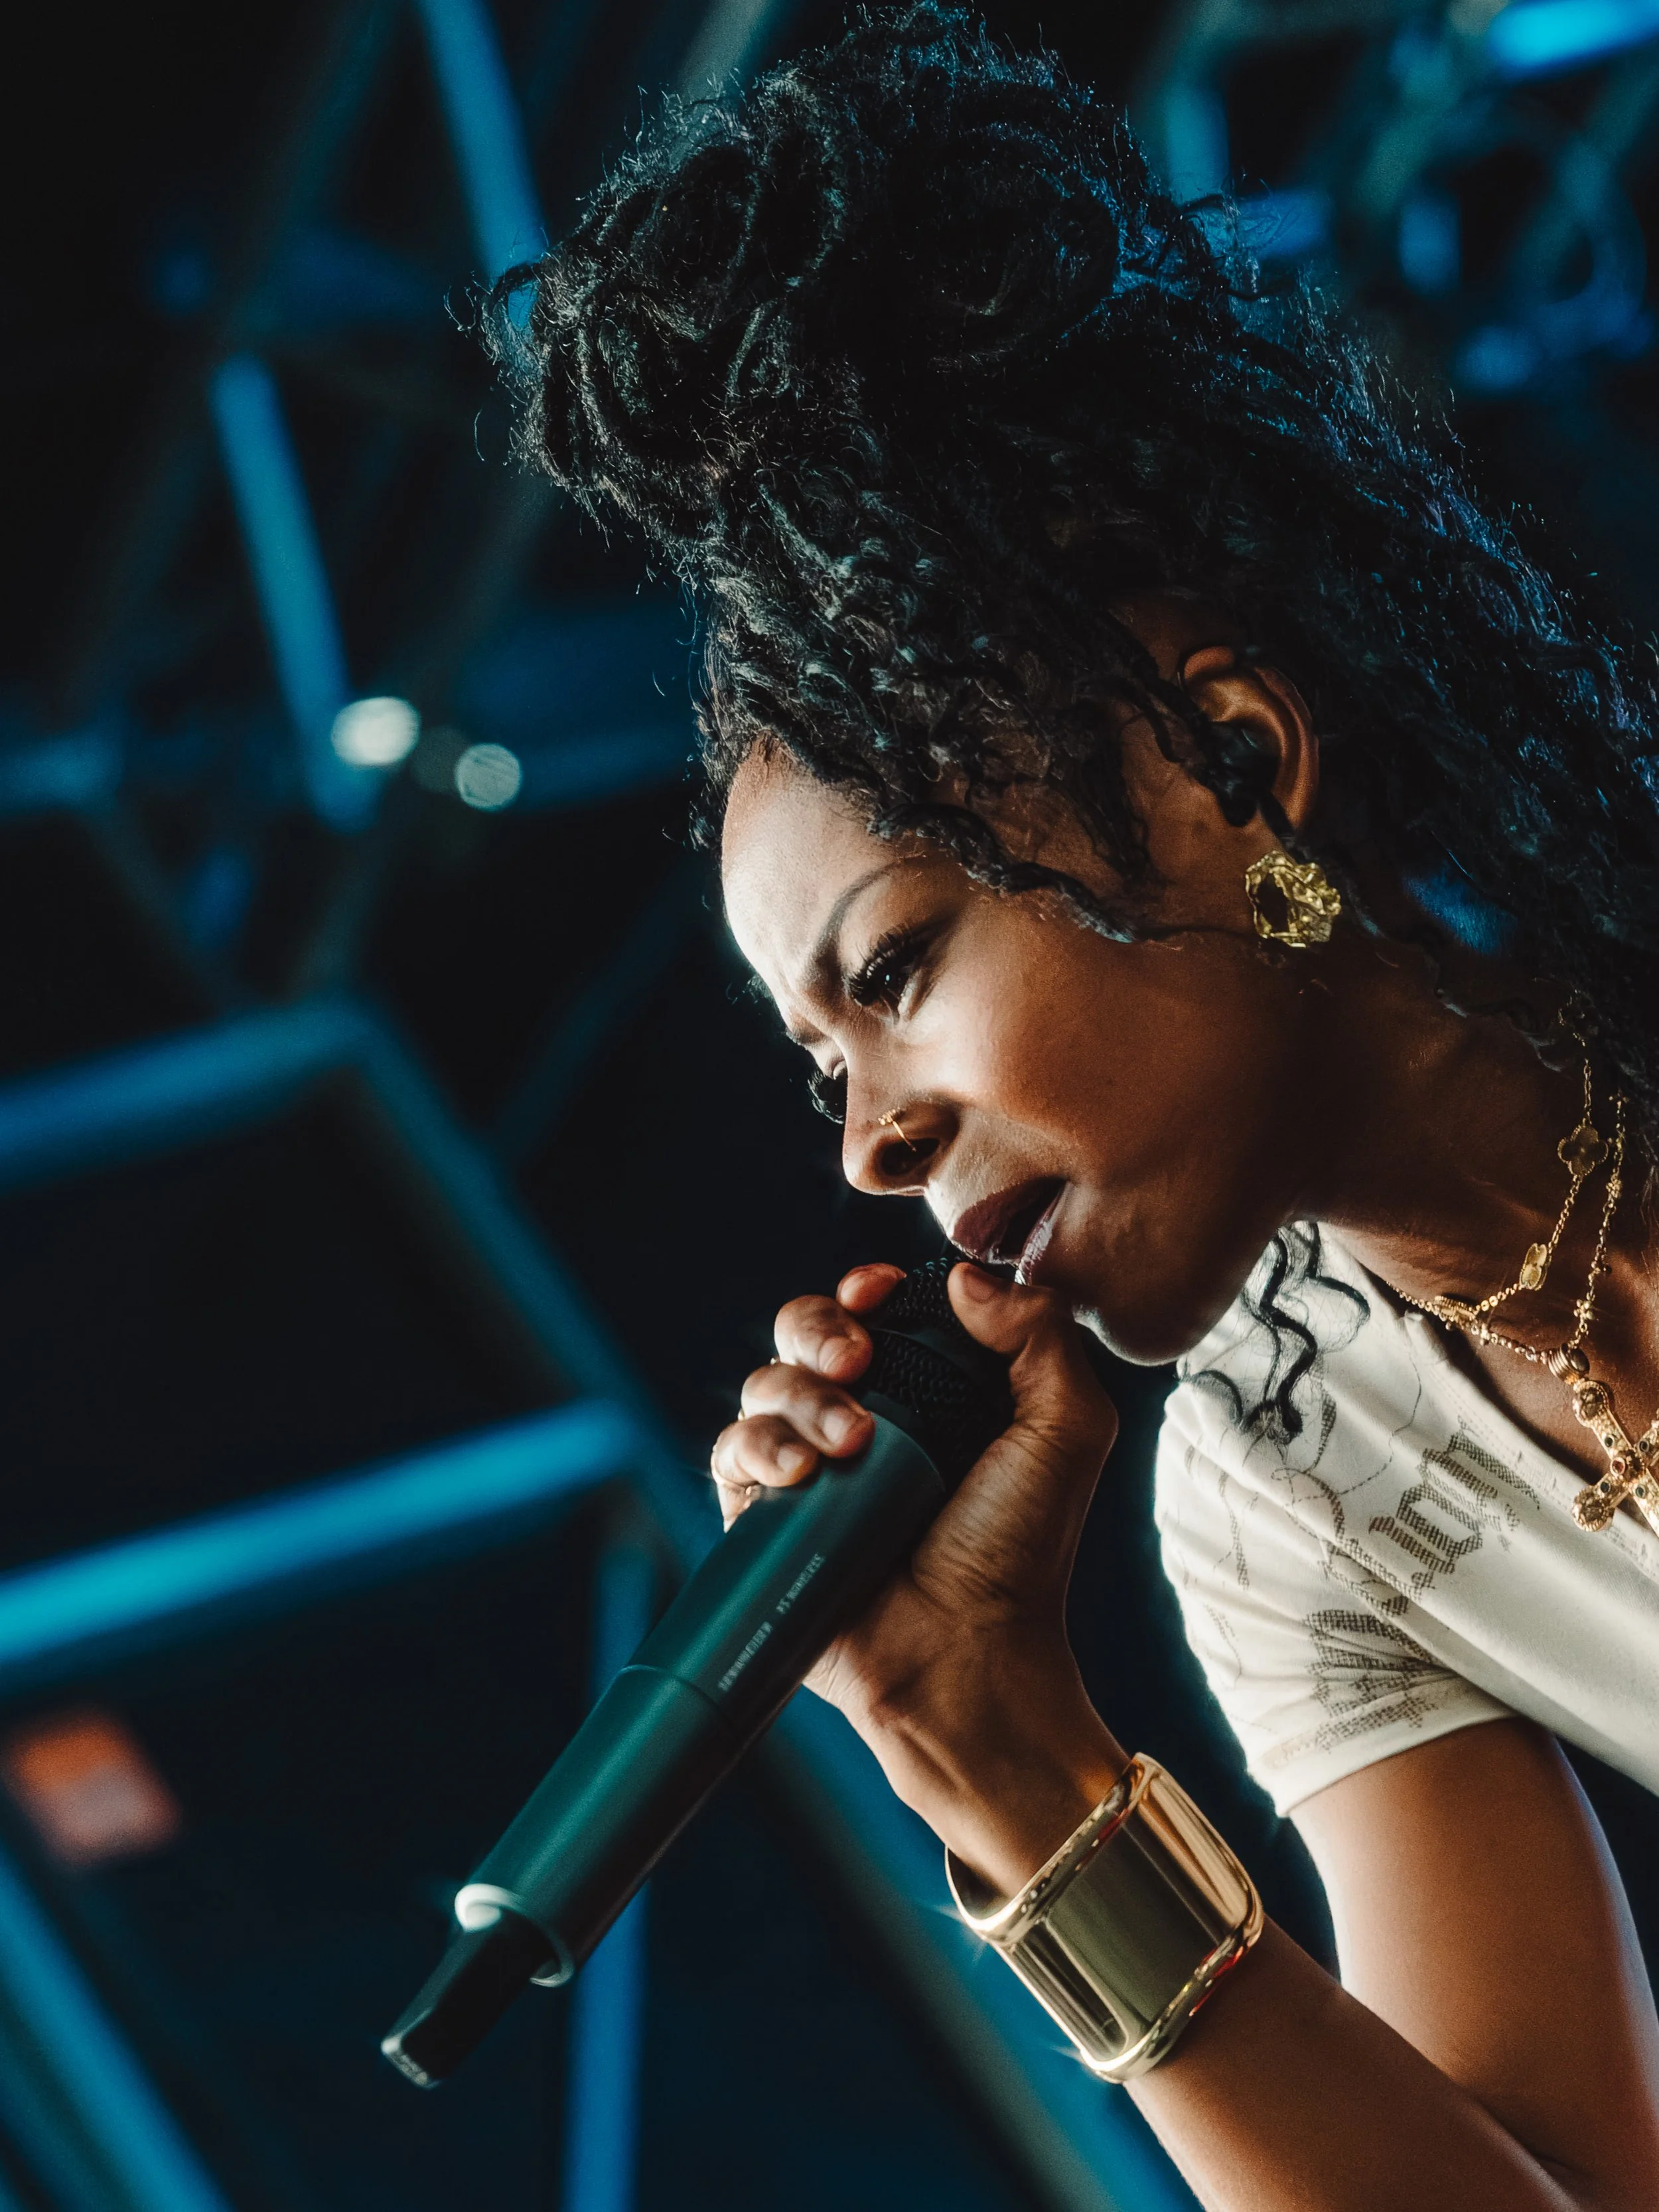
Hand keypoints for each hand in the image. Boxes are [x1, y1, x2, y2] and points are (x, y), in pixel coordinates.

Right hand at [711, 1262, 1127, 1892]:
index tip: (880, 1294)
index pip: (872, 1310)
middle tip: (859, 1358)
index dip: (865, 1289)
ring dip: (802, 1395)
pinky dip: (758, 1446)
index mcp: (926, 1389)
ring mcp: (808, 1469)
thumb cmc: (1022, 1553)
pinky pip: (730, 1452)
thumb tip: (963, 1277)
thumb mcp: (1065, 1430)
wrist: (969, 1655)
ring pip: (764, 1383)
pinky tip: (802, 1474)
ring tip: (854, 1444)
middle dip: (820, 1325)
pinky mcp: (764, 1519)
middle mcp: (860, 1419)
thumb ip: (1039, 1335)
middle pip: (802, 1330)